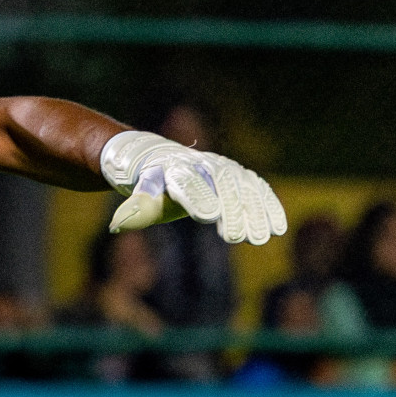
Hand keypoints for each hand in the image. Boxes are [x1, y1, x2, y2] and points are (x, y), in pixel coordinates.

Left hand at [100, 131, 286, 244]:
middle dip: (230, 210)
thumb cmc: (148, 183)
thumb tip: (117, 225)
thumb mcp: (139, 194)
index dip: (198, 197)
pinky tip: (278, 228)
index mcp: (173, 168)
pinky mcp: (238, 175)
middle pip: (220, 186)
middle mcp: (201, 164)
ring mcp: (222, 167)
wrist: (159, 157)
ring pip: (243, 188)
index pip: (187, 182)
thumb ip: (136, 208)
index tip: (208, 216)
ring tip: (260, 238)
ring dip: (254, 213)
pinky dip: (268, 206)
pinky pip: (257, 189)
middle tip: (236, 237)